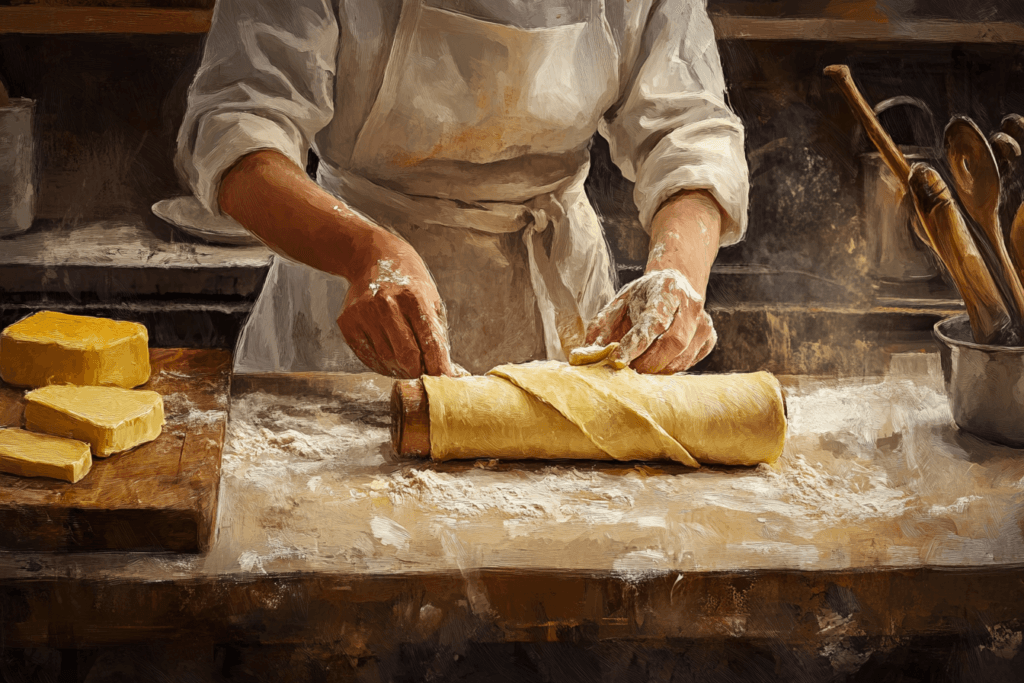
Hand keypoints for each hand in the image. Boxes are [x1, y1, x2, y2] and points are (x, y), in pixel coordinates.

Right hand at [337, 234, 456, 377]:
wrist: (373, 258)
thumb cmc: (409, 284)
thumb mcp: (431, 300)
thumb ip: (438, 335)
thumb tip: (447, 371)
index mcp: (413, 298)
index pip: (430, 343)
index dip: (439, 367)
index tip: (445, 380)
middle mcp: (386, 304)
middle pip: (407, 357)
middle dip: (419, 371)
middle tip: (424, 372)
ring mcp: (364, 313)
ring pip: (386, 360)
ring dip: (400, 368)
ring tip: (406, 361)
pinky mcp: (347, 322)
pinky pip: (367, 356)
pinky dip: (381, 364)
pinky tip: (389, 357)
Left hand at [584, 269, 715, 373]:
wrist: (675, 282)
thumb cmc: (643, 296)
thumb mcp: (618, 302)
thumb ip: (601, 326)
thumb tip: (582, 355)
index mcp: (667, 289)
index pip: (653, 322)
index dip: (634, 345)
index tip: (616, 361)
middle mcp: (691, 305)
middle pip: (673, 343)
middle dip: (647, 362)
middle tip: (627, 369)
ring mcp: (704, 323)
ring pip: (682, 358)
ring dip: (657, 369)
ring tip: (639, 366)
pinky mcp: (709, 339)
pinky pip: (689, 363)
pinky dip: (669, 368)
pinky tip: (656, 361)